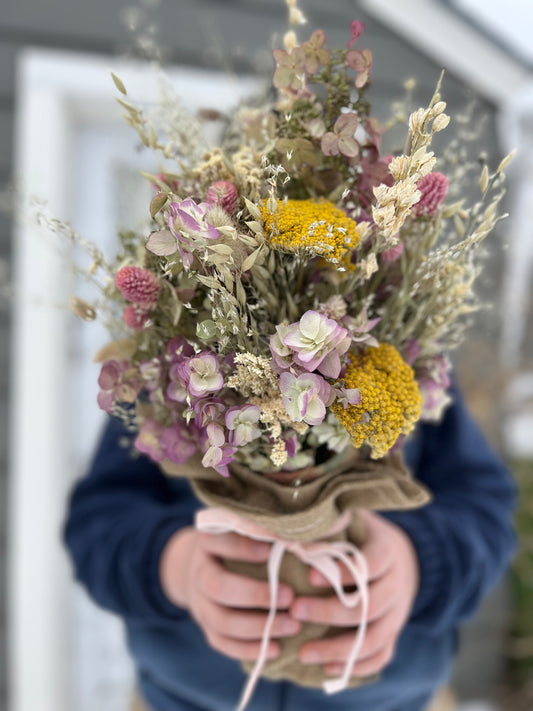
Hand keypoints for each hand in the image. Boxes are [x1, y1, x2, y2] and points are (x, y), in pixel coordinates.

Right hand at [160, 527, 300, 660]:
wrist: (205, 566)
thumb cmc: (239, 543)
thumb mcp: (244, 530)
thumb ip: (266, 533)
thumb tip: (302, 539)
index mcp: (208, 542)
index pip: (216, 541)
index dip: (241, 547)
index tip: (270, 550)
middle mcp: (200, 572)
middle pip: (217, 586)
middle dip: (254, 594)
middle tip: (290, 596)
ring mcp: (200, 603)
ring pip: (221, 621)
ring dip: (259, 627)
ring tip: (293, 625)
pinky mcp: (207, 627)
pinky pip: (223, 643)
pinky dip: (250, 649)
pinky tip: (277, 649)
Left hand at [291, 509, 419, 677]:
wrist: (402, 556)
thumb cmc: (364, 533)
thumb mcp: (354, 518)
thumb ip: (332, 521)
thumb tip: (296, 528)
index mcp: (388, 551)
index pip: (370, 565)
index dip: (342, 572)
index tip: (309, 576)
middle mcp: (397, 584)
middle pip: (368, 607)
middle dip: (329, 612)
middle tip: (295, 611)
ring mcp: (398, 613)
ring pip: (374, 638)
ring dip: (337, 649)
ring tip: (302, 652)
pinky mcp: (394, 633)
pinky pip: (381, 656)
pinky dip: (355, 667)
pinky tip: (327, 669)